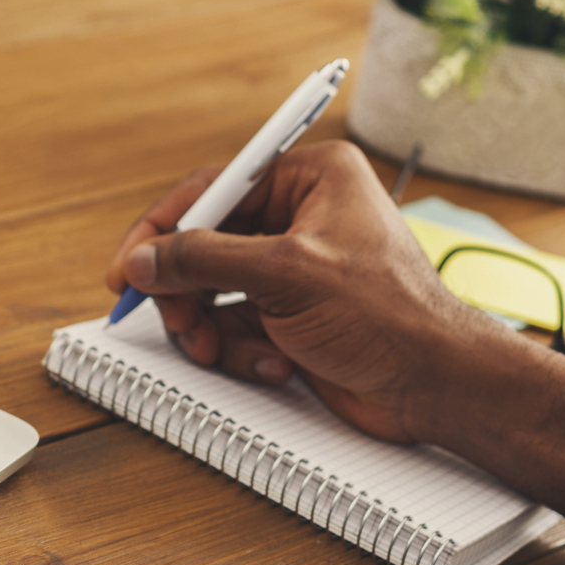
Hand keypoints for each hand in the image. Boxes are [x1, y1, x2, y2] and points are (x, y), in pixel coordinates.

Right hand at [104, 140, 506, 440]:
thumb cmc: (390, 317)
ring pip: (214, 291)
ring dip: (213, 328)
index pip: (214, 187)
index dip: (164, 227)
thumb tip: (146, 258)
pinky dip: (242, 349)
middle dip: (189, 291)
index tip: (129, 263)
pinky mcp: (292, 314)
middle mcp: (302, 216)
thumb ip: (205, 260)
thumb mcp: (286, 275)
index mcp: (312, 178)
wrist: (435, 386)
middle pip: (206, 243)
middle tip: (178, 321)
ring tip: (223, 351)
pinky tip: (274, 364)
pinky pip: (236, 324)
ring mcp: (295, 269)